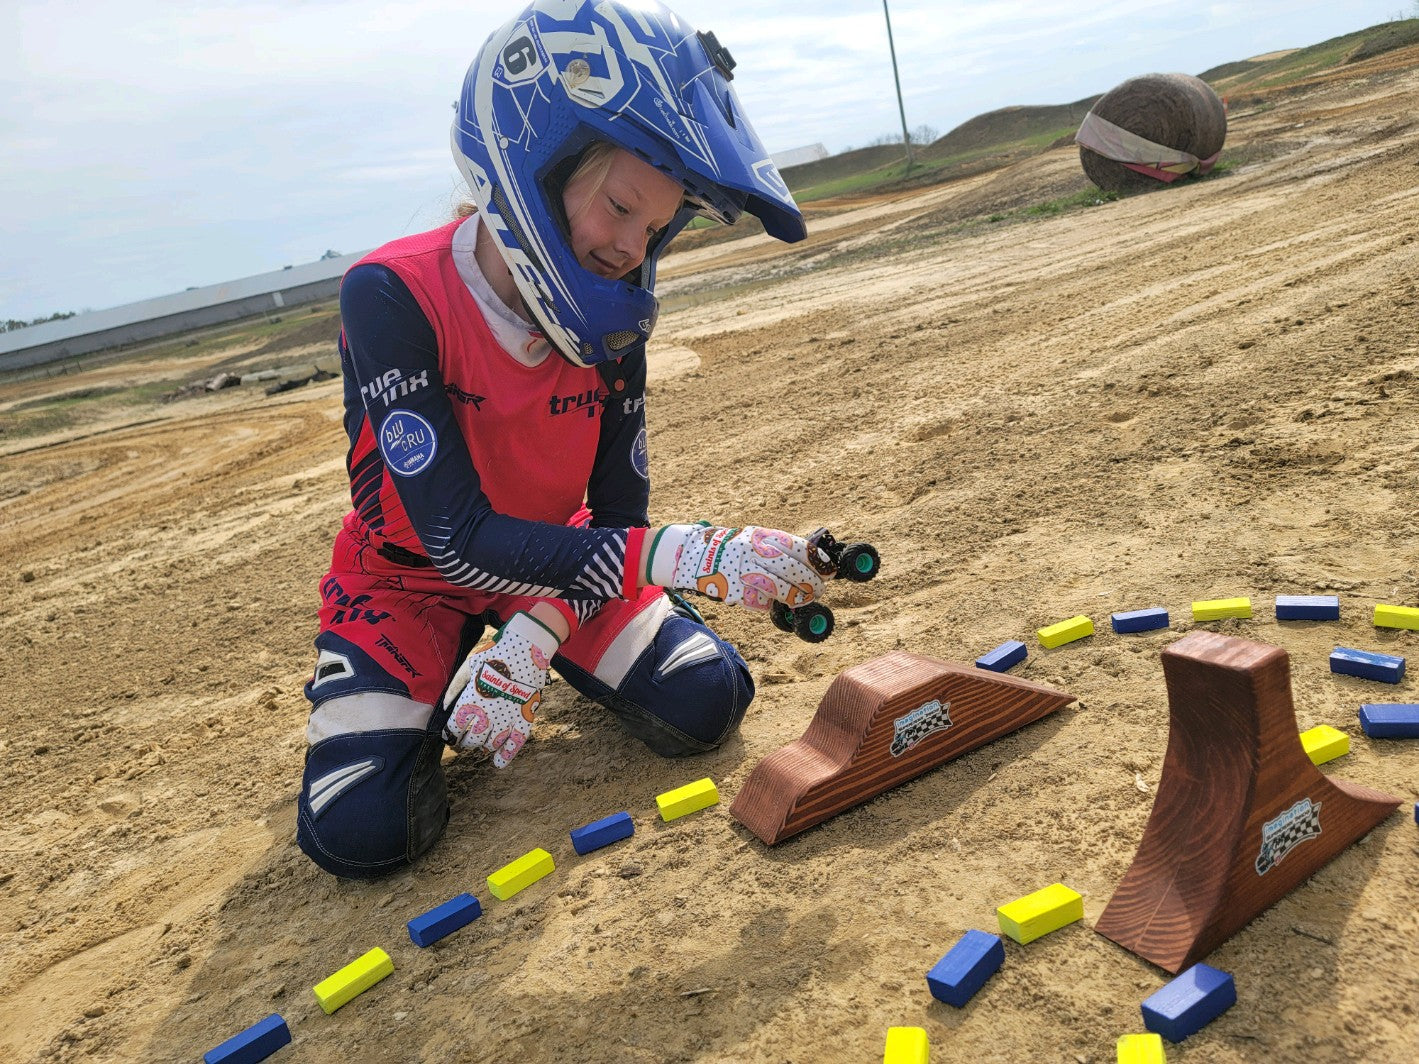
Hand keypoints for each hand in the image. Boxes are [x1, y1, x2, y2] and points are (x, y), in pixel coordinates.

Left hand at [440, 611, 559, 767]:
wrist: (526, 647)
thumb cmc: (494, 655)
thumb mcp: (468, 666)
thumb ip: (455, 688)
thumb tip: (445, 707)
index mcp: (471, 701)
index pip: (455, 728)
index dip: (450, 733)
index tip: (450, 733)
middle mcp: (488, 714)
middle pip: (472, 740)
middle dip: (465, 743)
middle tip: (464, 740)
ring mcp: (508, 718)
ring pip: (491, 744)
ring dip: (483, 747)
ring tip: (480, 744)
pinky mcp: (525, 718)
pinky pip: (516, 743)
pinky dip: (507, 755)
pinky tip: (499, 762)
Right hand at [647, 524, 826, 610]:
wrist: (694, 554)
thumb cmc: (733, 547)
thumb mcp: (755, 538)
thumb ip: (779, 548)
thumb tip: (812, 561)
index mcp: (762, 537)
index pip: (799, 548)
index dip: (819, 561)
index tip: (830, 570)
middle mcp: (754, 553)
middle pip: (794, 571)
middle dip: (812, 583)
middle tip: (819, 589)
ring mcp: (744, 573)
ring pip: (780, 589)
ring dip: (797, 597)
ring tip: (805, 599)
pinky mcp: (734, 592)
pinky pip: (761, 602)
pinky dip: (771, 603)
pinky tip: (774, 602)